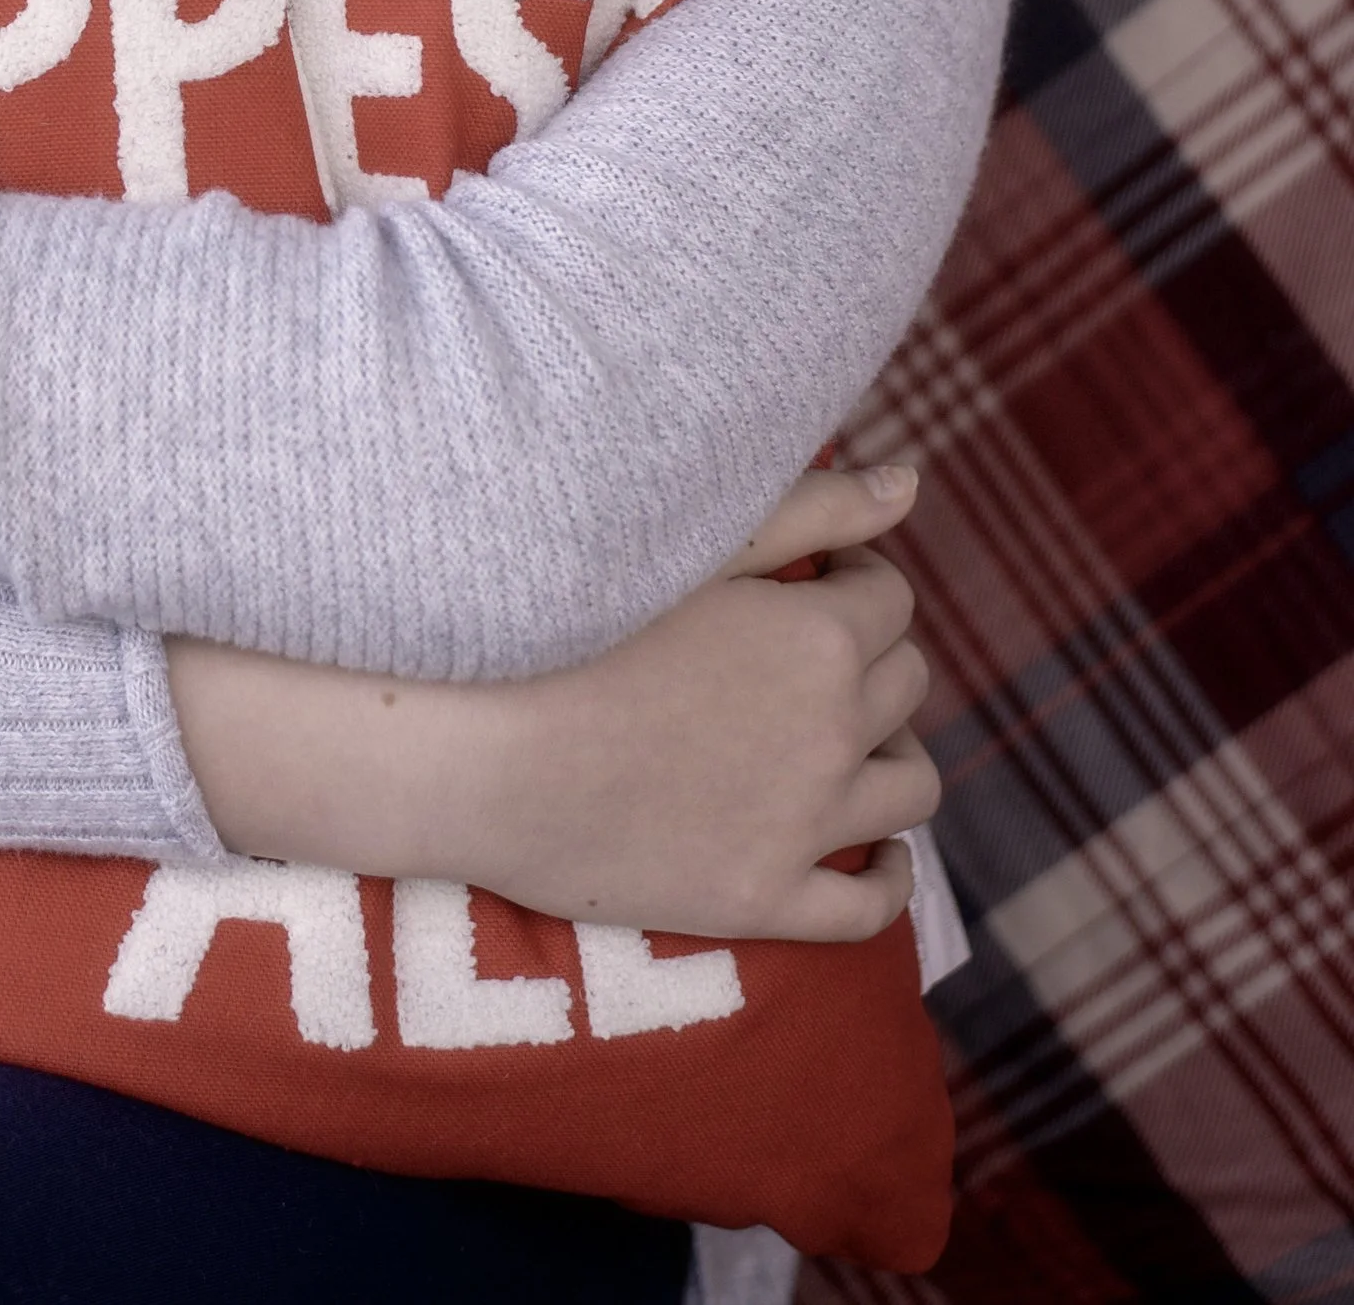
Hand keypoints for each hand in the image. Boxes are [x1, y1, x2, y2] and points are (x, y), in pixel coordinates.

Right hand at [168, 463, 934, 942]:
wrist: (474, 745)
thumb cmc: (568, 620)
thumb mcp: (694, 539)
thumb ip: (811, 506)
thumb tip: (910, 479)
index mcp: (821, 636)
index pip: (890, 599)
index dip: (853, 580)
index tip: (809, 580)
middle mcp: (836, 732)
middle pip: (904, 685)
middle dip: (868, 659)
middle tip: (802, 653)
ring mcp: (805, 826)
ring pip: (911, 789)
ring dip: (889, 755)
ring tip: (842, 740)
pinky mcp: (763, 899)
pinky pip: (870, 906)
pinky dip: (888, 876)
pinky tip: (874, 855)